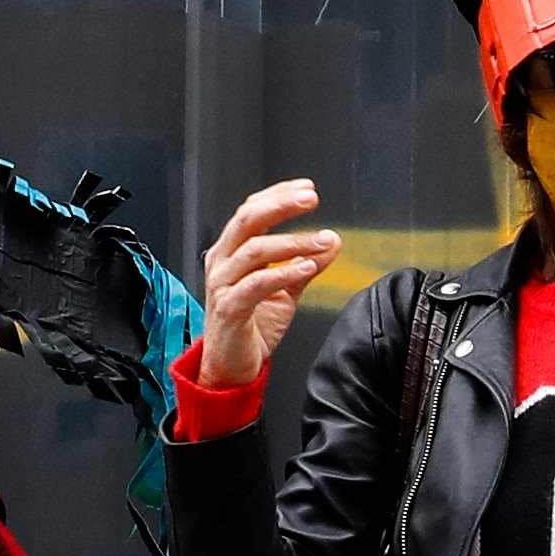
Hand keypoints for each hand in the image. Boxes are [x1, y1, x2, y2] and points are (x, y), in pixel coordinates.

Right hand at [197, 181, 338, 390]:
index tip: (308, 189)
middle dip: (281, 205)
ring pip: (254, 250)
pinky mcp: (229, 309)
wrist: (232, 366)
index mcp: (232, 251)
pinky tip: (307, 267)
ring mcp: (222, 284)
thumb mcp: (286, 290)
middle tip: (310, 199)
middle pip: (248, 219)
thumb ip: (306, 264)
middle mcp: (222, 261)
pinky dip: (283, 272)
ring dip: (293, 242)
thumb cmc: (252, 326)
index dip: (279, 195)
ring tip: (322, 241)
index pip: (252, 209)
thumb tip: (332, 240)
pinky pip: (256, 284)